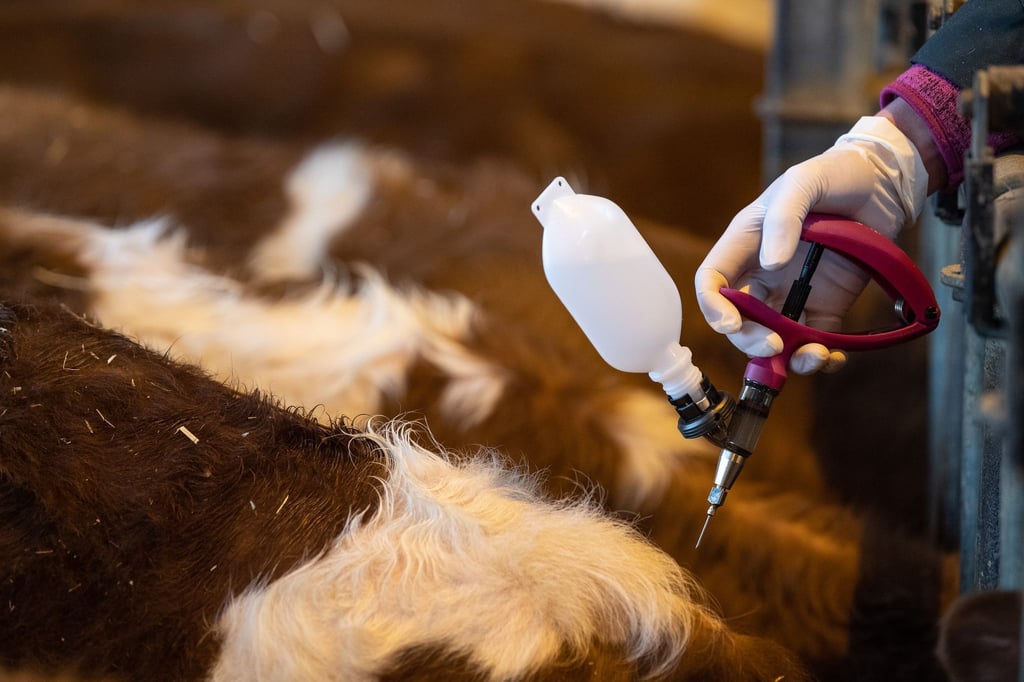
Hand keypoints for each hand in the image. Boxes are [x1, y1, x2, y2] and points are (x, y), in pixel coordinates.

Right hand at [695, 115, 927, 373]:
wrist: (884, 182)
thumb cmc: (835, 173)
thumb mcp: (802, 182)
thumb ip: (784, 218)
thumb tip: (770, 264)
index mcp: (746, 244)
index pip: (713, 281)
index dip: (713, 306)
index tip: (730, 323)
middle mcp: (764, 274)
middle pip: (740, 319)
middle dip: (750, 339)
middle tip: (774, 346)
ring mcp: (795, 293)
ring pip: (775, 337)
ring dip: (787, 356)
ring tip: (813, 357)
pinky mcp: (827, 306)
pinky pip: (815, 340)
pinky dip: (821, 357)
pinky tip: (833, 358)